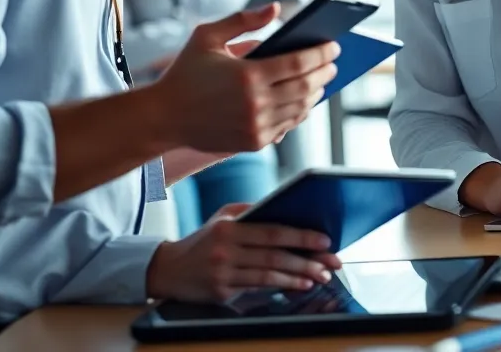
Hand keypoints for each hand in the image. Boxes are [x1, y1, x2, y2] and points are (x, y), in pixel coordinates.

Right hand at [146, 202, 341, 301]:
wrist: (168, 269)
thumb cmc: (203, 240)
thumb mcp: (223, 217)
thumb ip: (252, 212)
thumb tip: (287, 210)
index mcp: (229, 226)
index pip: (272, 231)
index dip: (301, 236)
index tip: (324, 240)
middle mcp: (226, 249)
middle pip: (275, 254)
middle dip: (308, 258)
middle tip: (331, 262)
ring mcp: (223, 272)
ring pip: (269, 273)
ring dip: (299, 275)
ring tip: (320, 276)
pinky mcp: (221, 291)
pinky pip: (257, 287)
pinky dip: (281, 285)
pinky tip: (298, 285)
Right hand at [148, 5, 338, 153]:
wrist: (163, 118)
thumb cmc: (185, 73)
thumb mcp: (207, 37)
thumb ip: (242, 21)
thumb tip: (276, 8)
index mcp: (247, 75)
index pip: (298, 63)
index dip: (321, 54)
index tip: (334, 46)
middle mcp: (256, 103)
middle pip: (306, 86)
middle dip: (325, 72)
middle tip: (334, 62)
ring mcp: (256, 125)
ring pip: (301, 108)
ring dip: (316, 92)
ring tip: (322, 79)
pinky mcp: (254, 142)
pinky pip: (288, 126)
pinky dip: (300, 112)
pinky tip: (304, 101)